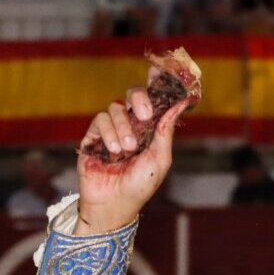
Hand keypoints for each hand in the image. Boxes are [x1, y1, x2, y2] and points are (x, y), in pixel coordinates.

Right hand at [75, 68, 185, 233]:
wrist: (114, 204)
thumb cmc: (140, 185)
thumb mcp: (160, 158)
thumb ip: (166, 130)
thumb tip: (179, 104)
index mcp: (150, 129)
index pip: (153, 100)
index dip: (156, 83)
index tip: (159, 70)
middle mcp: (131, 125)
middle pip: (133, 95)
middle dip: (140, 99)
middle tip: (144, 115)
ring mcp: (112, 129)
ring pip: (116, 107)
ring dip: (123, 127)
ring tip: (127, 150)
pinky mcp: (93, 135)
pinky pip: (100, 119)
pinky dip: (108, 132)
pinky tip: (113, 151)